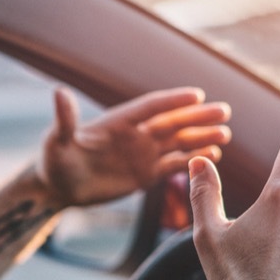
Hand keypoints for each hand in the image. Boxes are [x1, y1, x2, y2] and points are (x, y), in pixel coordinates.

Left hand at [36, 87, 230, 206]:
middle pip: (172, 122)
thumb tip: (58, 92)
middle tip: (224, 112)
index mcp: (118, 121)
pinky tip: (212, 157)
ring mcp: (142, 153)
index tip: (197, 94)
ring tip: (225, 135)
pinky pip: (173, 165)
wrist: (59, 188)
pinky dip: (192, 161)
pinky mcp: (145, 174)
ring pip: (178, 143)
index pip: (151, 107)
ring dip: (201, 138)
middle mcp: (135, 134)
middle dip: (197, 117)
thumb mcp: (57, 142)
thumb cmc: (54, 161)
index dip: (172, 101)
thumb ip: (65, 119)